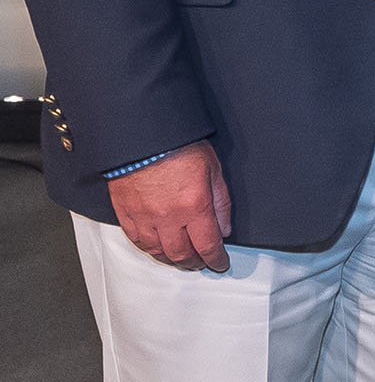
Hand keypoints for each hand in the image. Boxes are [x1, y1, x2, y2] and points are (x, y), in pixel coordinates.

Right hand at [106, 140, 231, 271]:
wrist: (143, 136)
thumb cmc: (179, 147)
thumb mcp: (213, 170)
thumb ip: (220, 202)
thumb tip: (224, 228)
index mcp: (194, 206)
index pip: (208, 245)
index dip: (216, 259)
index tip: (221, 263)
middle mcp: (168, 217)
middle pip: (182, 254)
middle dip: (196, 263)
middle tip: (203, 263)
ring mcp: (145, 218)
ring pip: (158, 252)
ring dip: (172, 260)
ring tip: (182, 258)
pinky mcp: (126, 214)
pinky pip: (137, 241)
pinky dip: (150, 249)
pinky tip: (158, 248)